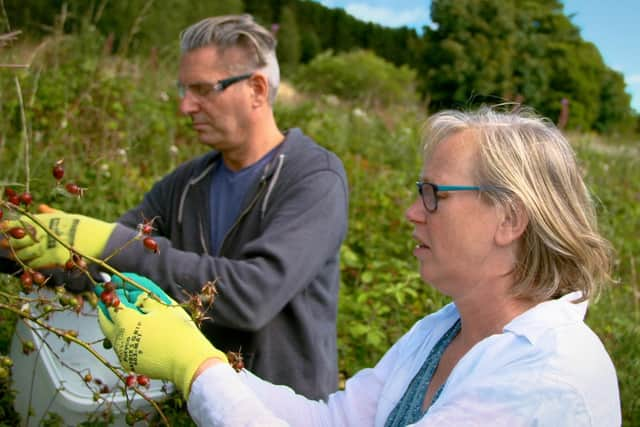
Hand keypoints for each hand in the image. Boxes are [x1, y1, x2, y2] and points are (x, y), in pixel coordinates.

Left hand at [1, 212, 114, 267]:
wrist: (102, 240)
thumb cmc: (87, 227)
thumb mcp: (70, 217)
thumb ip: (52, 214)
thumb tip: (39, 206)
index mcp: (49, 221)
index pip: (23, 223)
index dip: (11, 226)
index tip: (4, 227)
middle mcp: (48, 233)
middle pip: (20, 239)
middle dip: (10, 242)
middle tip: (2, 243)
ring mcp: (51, 247)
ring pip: (25, 253)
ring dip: (17, 254)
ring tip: (11, 254)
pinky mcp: (54, 259)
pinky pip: (37, 264)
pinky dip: (30, 264)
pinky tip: (26, 263)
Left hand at [96, 273, 227, 397]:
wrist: (188, 360)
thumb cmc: (177, 330)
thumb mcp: (161, 307)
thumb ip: (142, 297)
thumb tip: (130, 292)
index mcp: (125, 322)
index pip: (110, 304)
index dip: (110, 293)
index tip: (108, 285)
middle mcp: (118, 339)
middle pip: (105, 322)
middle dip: (105, 309)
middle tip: (108, 299)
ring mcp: (123, 354)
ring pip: (112, 335)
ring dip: (115, 323)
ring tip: (125, 313)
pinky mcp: (131, 364)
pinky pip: (122, 347)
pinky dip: (124, 337)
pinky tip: (137, 331)